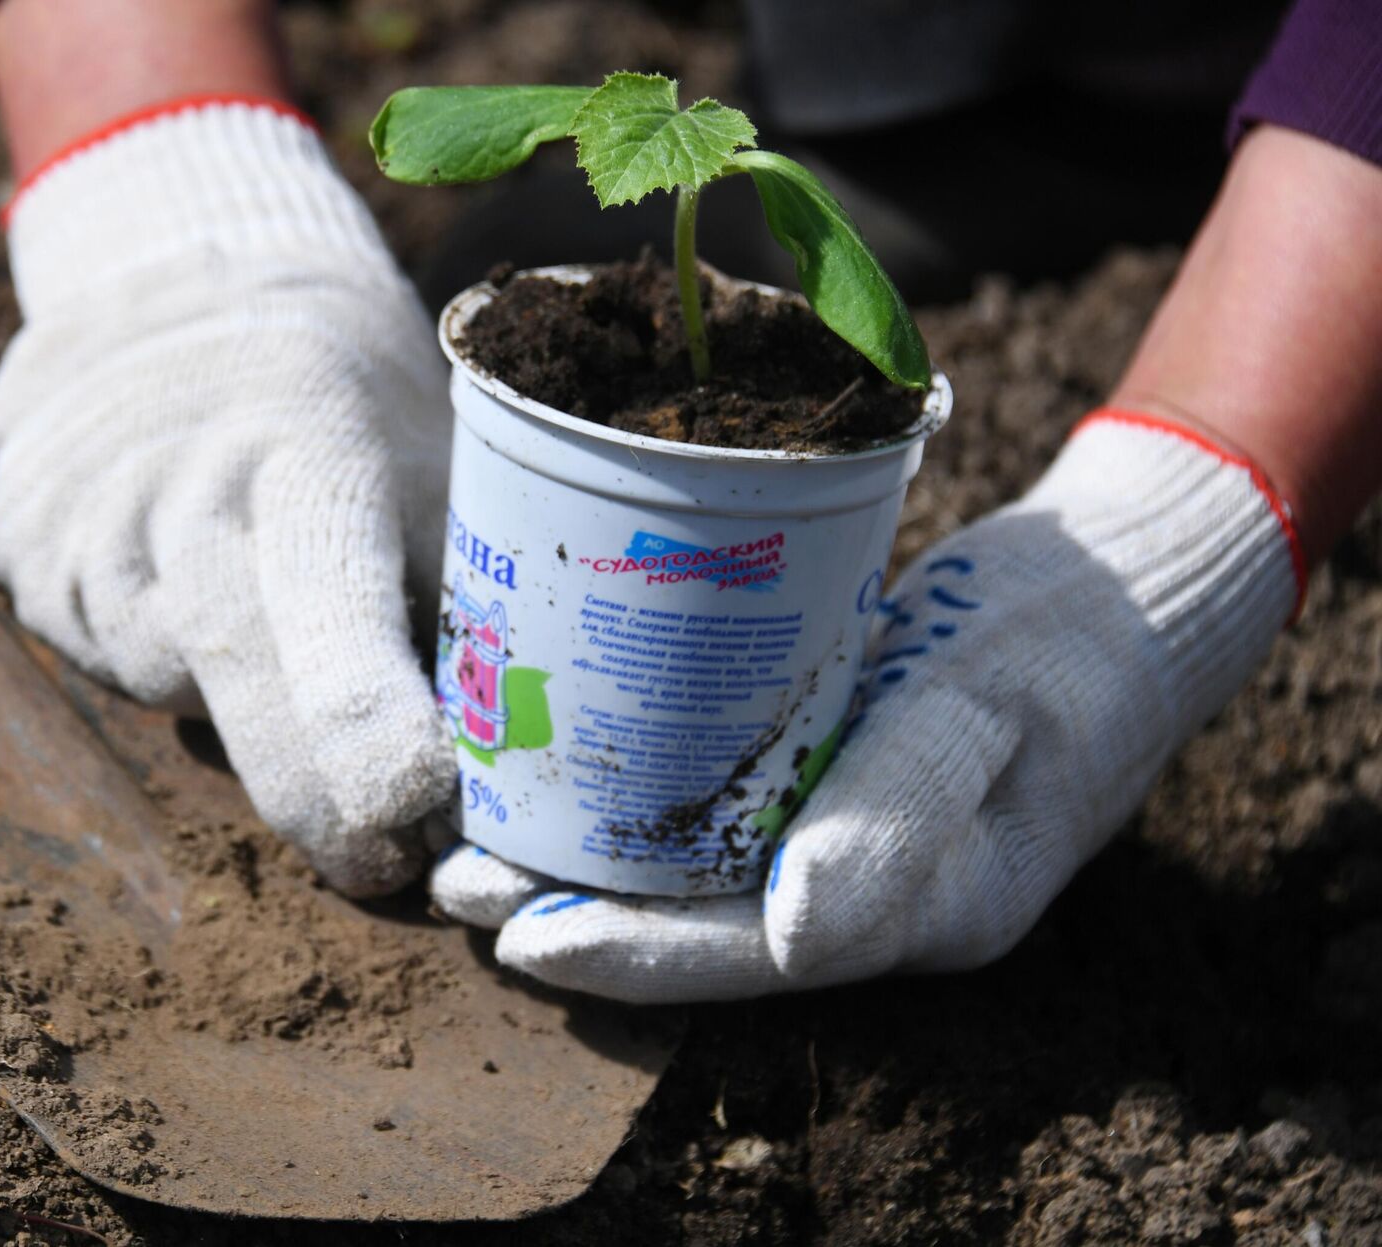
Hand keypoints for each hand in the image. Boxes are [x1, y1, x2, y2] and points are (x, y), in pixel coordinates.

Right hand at [0, 100, 455, 895]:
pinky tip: (188, 583)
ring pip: (161, 677)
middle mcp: (178, 482)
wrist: (178, 277)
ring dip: (231, 703)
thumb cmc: (349, 402)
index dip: (367, 720)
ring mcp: (79, 515)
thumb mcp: (429, 468)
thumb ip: (455, 606)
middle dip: (311, 791)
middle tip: (379, 864)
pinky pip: (99, 652)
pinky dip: (158, 655)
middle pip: (232, 670)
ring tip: (267, 612)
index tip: (414, 805)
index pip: (329, 602)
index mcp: (307, 449)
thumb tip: (504, 775)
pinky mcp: (16, 545)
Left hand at [432, 414, 1301, 1000]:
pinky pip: (716, 803)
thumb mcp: (994, 705)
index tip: (522, 936)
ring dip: (581, 859)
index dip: (633, 956)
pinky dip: (632, 793)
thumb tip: (795, 937)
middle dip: (573, 913)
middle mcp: (869, 889)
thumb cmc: (1071, 635)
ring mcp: (845, 830)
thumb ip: (906, 809)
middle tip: (455, 880)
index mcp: (927, 905)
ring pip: (693, 872)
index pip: (753, 954)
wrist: (1126, 582)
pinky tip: (551, 759)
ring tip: (468, 834)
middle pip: (698, 925)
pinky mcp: (826, 767)